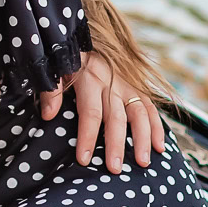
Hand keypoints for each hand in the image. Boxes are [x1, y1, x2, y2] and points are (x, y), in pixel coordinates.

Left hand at [38, 51, 162, 172]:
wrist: (85, 37)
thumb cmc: (68, 60)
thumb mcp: (55, 69)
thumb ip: (51, 90)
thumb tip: (48, 115)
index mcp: (90, 79)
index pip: (90, 112)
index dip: (87, 137)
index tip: (83, 160)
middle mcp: (112, 83)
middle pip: (116, 118)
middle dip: (115, 145)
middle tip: (115, 169)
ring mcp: (128, 86)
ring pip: (140, 114)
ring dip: (143, 139)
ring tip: (143, 163)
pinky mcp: (138, 88)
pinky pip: (151, 108)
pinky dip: (157, 127)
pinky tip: (160, 147)